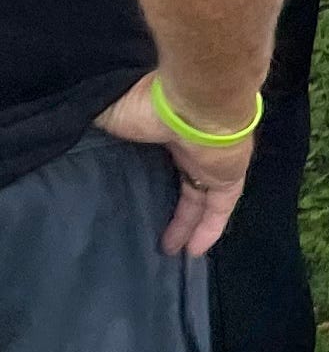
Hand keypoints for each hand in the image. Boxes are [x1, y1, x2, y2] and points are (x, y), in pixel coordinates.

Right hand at [94, 77, 252, 255]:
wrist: (194, 99)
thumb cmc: (149, 104)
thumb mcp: (111, 114)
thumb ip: (100, 127)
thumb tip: (75, 131)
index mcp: (167, 129)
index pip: (161, 159)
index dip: (149, 179)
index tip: (134, 199)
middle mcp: (193, 144)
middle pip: (183, 182)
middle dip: (170, 208)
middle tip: (152, 234)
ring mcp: (215, 160)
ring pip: (202, 199)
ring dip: (188, 225)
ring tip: (170, 252)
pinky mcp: (230, 174)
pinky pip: (221, 207)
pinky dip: (210, 228)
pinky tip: (194, 250)